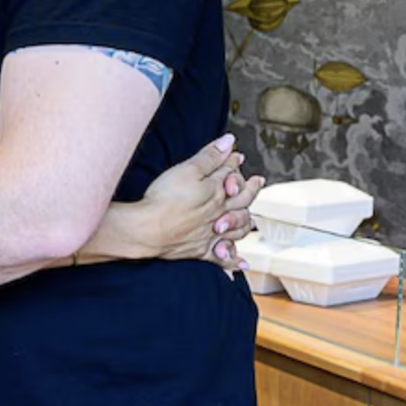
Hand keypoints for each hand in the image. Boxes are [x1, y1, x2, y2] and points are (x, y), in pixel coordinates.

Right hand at [139, 135, 262, 270]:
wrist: (148, 230)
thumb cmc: (166, 199)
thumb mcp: (188, 170)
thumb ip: (210, 157)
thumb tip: (229, 142)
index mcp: (218, 194)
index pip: (231, 175)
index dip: (234, 163)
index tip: (237, 156)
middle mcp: (219, 215)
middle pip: (241, 202)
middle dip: (249, 190)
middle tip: (256, 182)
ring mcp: (211, 234)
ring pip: (237, 229)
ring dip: (245, 223)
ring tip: (250, 220)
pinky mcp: (199, 251)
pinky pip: (221, 259)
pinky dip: (234, 261)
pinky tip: (241, 263)